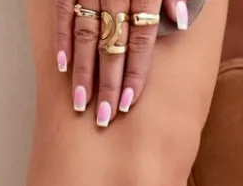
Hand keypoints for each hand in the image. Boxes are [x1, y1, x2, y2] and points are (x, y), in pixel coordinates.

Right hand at [55, 1, 189, 125]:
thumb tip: (180, 23)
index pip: (142, 39)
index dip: (135, 72)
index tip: (128, 103)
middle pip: (113, 45)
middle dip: (108, 83)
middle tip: (104, 117)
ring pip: (86, 34)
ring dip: (82, 71)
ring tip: (80, 103)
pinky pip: (64, 12)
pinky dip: (62, 39)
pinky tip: (62, 67)